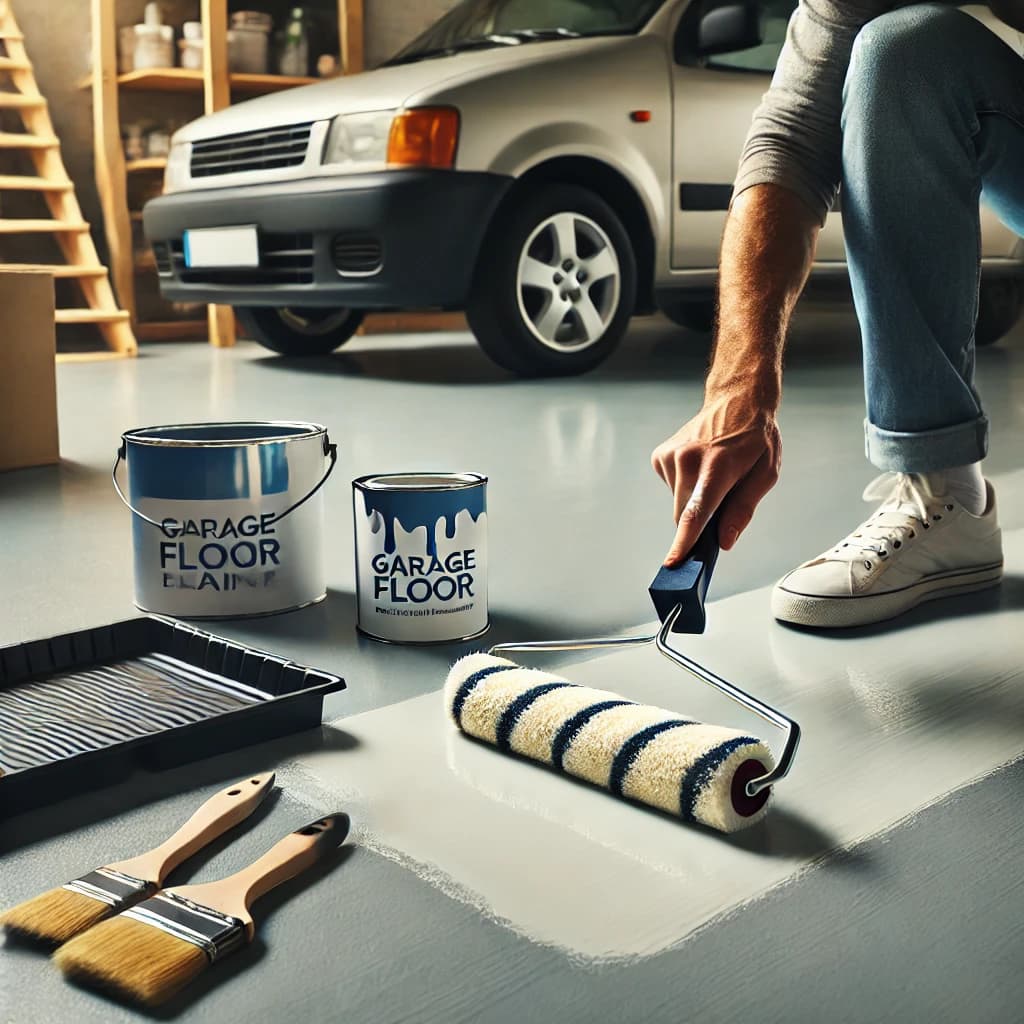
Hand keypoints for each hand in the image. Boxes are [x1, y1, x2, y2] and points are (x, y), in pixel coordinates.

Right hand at [651, 390, 780, 565]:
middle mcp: (688, 459)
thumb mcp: (766, 474)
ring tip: (713, 475)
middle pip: (683, 515)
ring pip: (677, 502)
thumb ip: (743, 509)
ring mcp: (671, 456)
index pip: (696, 512)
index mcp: (717, 466)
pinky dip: (685, 487)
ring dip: (693, 500)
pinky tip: (699, 467)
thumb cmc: (755, 438)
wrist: (736, 400)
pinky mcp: (660, 456)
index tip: (672, 563)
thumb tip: (725, 540)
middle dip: (699, 522)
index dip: (684, 542)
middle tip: (722, 502)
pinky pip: (671, 488)